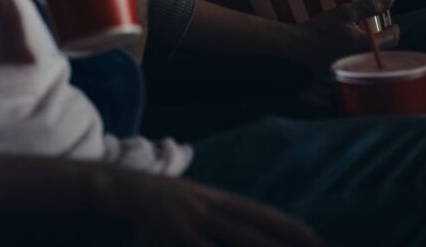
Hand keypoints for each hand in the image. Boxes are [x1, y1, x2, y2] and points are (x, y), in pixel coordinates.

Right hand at [112, 171, 321, 246]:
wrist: (109, 184)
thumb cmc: (145, 200)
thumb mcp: (182, 205)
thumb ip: (206, 218)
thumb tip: (229, 225)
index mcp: (212, 198)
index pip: (259, 212)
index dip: (288, 226)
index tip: (316, 239)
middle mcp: (208, 203)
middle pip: (255, 223)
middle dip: (289, 237)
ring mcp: (190, 214)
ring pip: (236, 235)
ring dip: (262, 246)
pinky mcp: (171, 227)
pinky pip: (200, 246)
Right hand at [288, 0, 398, 70]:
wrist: (299, 45)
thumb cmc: (322, 27)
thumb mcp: (346, 12)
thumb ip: (370, 6)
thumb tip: (390, 0)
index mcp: (366, 45)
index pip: (392, 40)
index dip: (394, 30)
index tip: (392, 24)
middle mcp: (362, 61)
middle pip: (383, 52)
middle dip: (384, 40)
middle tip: (380, 29)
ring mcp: (353, 70)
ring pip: (372, 60)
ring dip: (373, 49)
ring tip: (366, 38)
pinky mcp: (344, 74)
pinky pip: (360, 66)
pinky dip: (361, 57)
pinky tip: (353, 48)